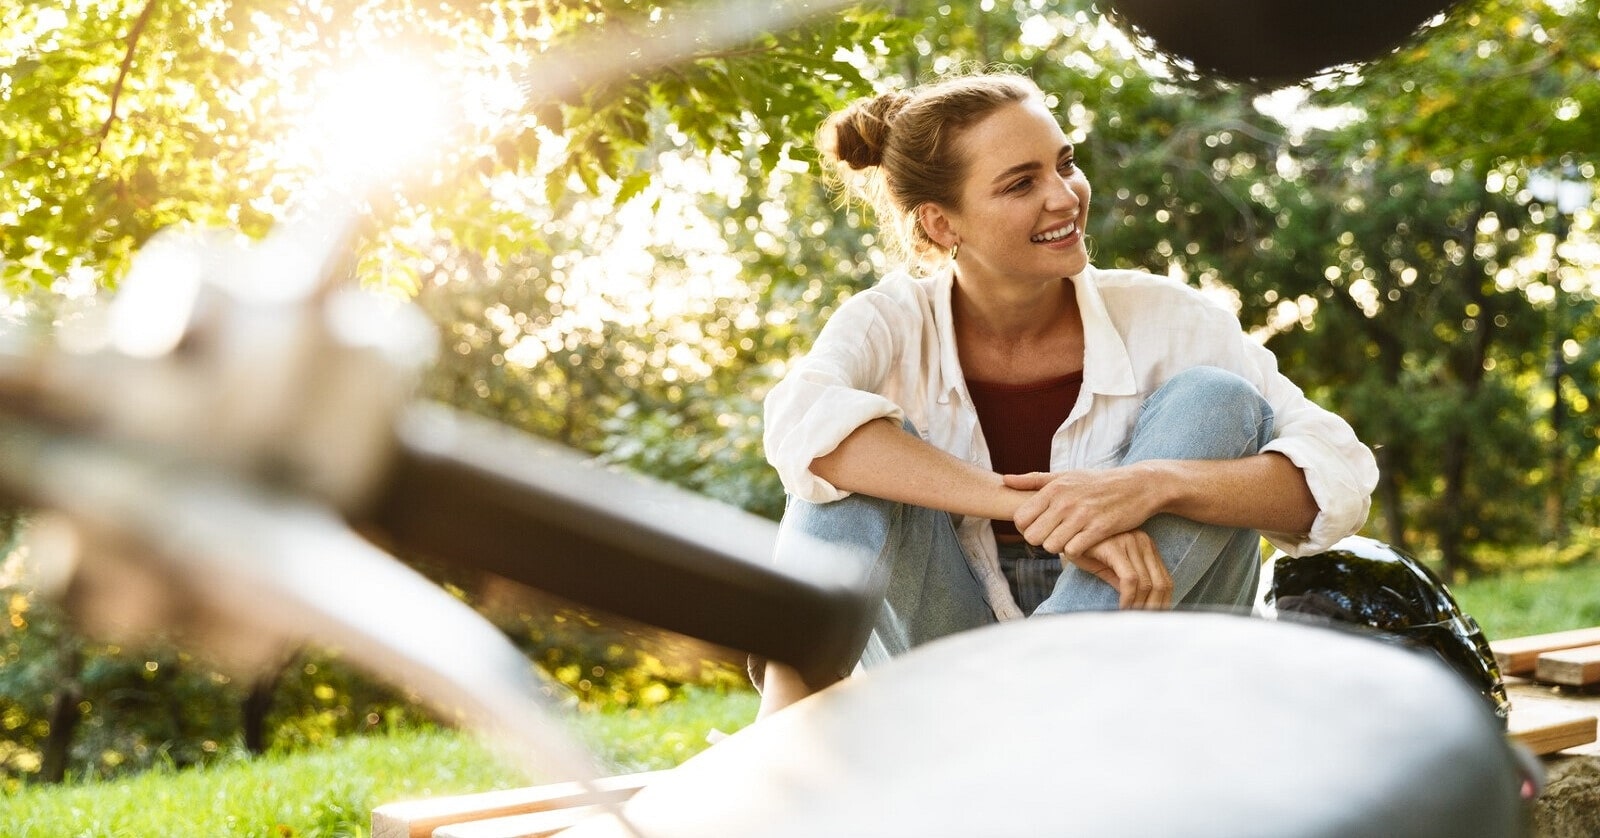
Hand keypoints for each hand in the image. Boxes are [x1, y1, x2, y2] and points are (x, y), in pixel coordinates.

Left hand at [1005, 466, 1159, 556]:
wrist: (1137, 486)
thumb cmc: (1097, 483)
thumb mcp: (1065, 475)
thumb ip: (1033, 480)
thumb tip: (1004, 480)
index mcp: (1053, 488)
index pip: (1020, 519)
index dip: (1027, 528)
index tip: (1041, 526)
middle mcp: (1064, 501)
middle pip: (1032, 536)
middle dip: (1041, 540)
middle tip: (1055, 536)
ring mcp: (1082, 515)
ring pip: (1051, 546)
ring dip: (1059, 547)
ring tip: (1069, 539)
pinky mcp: (1099, 529)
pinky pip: (1073, 550)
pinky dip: (1076, 551)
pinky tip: (1084, 543)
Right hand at [1067, 530, 1171, 609]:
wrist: (1062, 533)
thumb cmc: (1085, 550)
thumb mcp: (1111, 568)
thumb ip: (1128, 582)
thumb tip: (1143, 606)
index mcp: (1146, 545)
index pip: (1165, 579)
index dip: (1163, 602)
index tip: (1154, 619)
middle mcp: (1142, 541)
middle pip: (1161, 583)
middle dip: (1154, 608)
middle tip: (1142, 623)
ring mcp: (1130, 542)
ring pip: (1147, 583)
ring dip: (1139, 606)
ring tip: (1130, 617)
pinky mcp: (1115, 547)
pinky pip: (1130, 579)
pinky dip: (1128, 598)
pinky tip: (1121, 607)